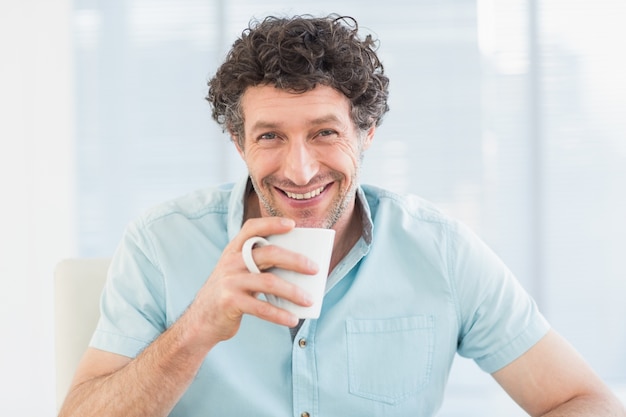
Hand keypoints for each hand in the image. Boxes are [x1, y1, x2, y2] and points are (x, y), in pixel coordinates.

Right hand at [189, 217, 317, 345]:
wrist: (201, 321)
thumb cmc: (230, 293)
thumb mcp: (238, 273)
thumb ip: (259, 265)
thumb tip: (300, 269)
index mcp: (234, 250)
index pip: (252, 228)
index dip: (272, 223)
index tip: (292, 225)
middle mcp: (231, 262)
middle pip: (268, 254)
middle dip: (295, 260)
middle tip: (315, 269)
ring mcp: (230, 282)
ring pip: (268, 282)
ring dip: (293, 292)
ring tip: (309, 300)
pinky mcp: (230, 302)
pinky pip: (261, 307)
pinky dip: (279, 314)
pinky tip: (292, 319)